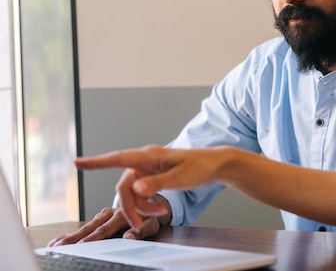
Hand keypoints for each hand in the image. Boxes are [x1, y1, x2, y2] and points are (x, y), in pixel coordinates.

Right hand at [47, 207, 160, 246]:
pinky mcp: (101, 215)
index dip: (93, 238)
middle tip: (60, 246)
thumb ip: (141, 231)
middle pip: (91, 227)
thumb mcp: (151, 224)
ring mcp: (105, 213)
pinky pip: (87, 225)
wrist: (151, 205)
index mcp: (123, 213)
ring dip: (70, 235)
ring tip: (55, 244)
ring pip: (86, 226)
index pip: (106, 228)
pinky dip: (73, 232)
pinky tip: (61, 238)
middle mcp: (111, 211)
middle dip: (74, 238)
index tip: (80, 246)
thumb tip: (128, 237)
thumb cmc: (151, 217)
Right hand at [75, 145, 221, 229]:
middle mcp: (144, 160)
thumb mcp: (180, 178)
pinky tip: (159, 207)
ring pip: (132, 191)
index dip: (96, 162)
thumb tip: (135, 188)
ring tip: (160, 211)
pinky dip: (147, 202)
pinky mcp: (153, 175)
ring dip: (141, 206)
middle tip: (139, 224)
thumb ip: (157, 183)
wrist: (214, 165)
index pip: (117, 158)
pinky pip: (141, 192)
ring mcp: (148, 168)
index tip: (77, 163)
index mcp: (148, 156)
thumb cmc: (199, 167)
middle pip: (124, 186)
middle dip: (130, 206)